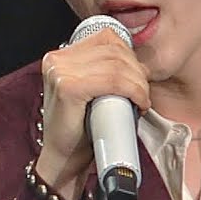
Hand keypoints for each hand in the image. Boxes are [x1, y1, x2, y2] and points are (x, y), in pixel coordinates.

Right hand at [35, 29, 150, 199]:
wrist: (65, 160)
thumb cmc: (82, 128)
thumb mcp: (92, 92)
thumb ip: (105, 72)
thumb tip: (140, 63)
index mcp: (61, 56)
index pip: (107, 39)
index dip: (131, 56)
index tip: (139, 79)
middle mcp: (57, 59)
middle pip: (114, 50)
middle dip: (138, 71)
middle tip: (143, 93)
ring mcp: (60, 72)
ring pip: (117, 65)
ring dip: (139, 83)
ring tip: (141, 101)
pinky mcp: (68, 88)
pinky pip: (113, 81)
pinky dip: (134, 91)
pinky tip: (139, 103)